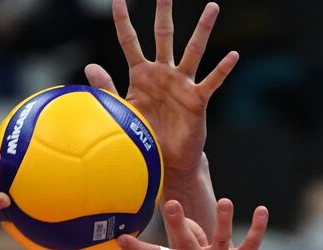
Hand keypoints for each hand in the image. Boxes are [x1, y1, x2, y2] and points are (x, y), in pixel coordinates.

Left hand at [85, 0, 235, 187]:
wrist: (165, 161)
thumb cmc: (145, 136)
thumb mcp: (122, 110)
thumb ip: (107, 88)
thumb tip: (89, 66)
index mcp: (141, 74)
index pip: (130, 41)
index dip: (123, 21)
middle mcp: (163, 73)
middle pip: (163, 36)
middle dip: (164, 13)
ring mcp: (182, 84)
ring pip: (193, 51)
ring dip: (202, 29)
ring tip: (212, 7)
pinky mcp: (197, 99)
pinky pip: (211, 81)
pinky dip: (222, 69)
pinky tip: (233, 56)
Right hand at [117, 198, 268, 249]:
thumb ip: (191, 243)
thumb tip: (184, 219)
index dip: (138, 249)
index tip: (120, 239)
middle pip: (187, 243)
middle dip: (178, 224)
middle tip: (170, 204)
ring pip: (221, 241)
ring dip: (223, 221)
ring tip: (225, 202)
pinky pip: (251, 245)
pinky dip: (257, 228)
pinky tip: (261, 210)